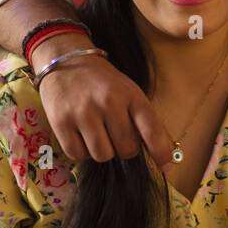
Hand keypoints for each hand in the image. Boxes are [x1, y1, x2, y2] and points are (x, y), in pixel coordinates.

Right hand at [35, 35, 173, 165]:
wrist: (66, 60)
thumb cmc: (102, 82)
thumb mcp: (128, 91)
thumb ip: (142, 119)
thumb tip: (161, 157)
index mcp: (131, 95)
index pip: (151, 129)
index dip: (161, 151)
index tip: (166, 166)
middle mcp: (109, 102)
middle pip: (126, 149)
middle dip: (124, 149)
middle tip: (115, 135)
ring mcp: (84, 112)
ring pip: (102, 155)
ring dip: (102, 151)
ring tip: (97, 133)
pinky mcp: (61, 122)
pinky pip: (78, 155)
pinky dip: (81, 151)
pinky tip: (80, 134)